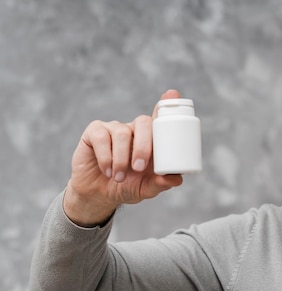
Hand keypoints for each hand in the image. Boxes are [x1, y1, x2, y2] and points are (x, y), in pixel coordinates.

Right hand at [63, 89, 183, 225]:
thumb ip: (161, 184)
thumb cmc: (127, 187)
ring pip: (122, 134)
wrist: (98, 194)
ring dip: (121, 159)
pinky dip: (106, 157)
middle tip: (139, 168)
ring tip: (119, 178)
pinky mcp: (94, 132)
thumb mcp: (146, 189)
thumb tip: (177, 179)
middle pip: (143, 123)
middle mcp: (134, 130)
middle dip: (143, 146)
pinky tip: (108, 171)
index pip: (159, 119)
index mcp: (151, 140)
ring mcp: (114, 129)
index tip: (172, 95)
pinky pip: (102, 137)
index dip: (166, 104)